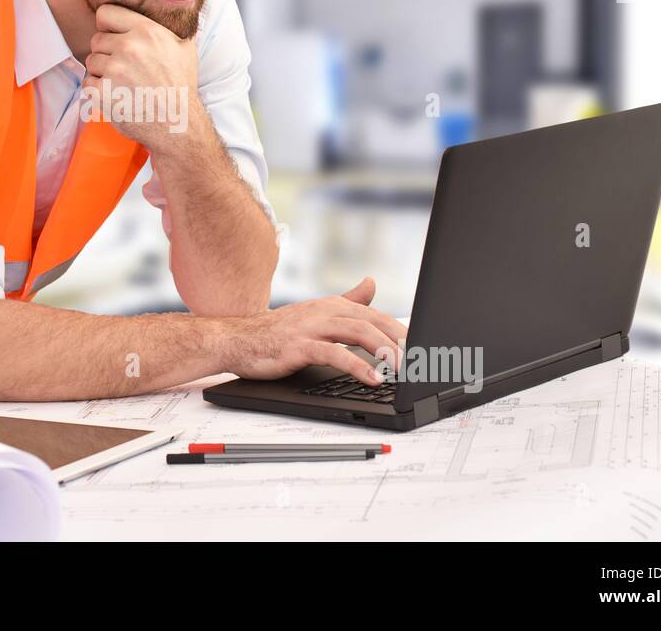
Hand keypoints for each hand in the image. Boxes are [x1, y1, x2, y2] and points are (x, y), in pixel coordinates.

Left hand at [81, 3, 199, 150]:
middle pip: (96, 40)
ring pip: (91, 61)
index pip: (105, 13)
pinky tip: (116, 95)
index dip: (107, 26)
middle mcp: (129, 47)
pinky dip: (97, 90)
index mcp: (146, 31)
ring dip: (101, 72)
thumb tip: (175, 5)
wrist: (177, 123)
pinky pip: (87, 83)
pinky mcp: (103, 92)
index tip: (114, 37)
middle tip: (124, 68)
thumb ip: (173, 24)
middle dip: (106, 53)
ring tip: (122, 83)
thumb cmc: (181, 85)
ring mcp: (114, 70)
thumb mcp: (185, 47)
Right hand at [220, 277, 406, 383]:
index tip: (423, 346)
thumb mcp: (317, 313)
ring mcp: (311, 327)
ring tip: (404, 367)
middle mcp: (324, 311)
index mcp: (331, 305)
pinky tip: (373, 378)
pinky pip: (334, 353)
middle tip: (421, 359)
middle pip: (372, 320)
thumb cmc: (277, 331)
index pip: (375, 314)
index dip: (401, 329)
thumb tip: (372, 283)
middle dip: (400, 339)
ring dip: (384, 349)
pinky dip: (357, 365)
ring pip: (357, 332)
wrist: (237, 340)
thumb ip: (347, 299)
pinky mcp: (299, 346)